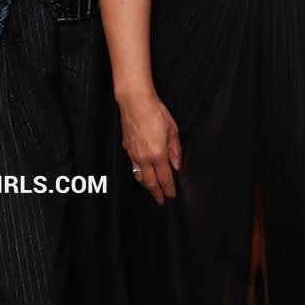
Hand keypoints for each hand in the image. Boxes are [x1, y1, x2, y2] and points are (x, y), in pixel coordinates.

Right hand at [118, 88, 183, 203]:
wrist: (135, 103)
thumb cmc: (156, 113)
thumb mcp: (173, 130)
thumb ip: (176, 150)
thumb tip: (178, 165)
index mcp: (158, 154)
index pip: (165, 177)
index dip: (169, 188)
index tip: (172, 196)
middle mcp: (144, 157)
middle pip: (150, 182)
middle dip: (157, 193)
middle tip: (161, 200)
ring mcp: (133, 154)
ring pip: (140, 177)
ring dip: (147, 186)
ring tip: (152, 191)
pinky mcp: (127, 149)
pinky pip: (133, 167)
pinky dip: (139, 174)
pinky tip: (142, 174)